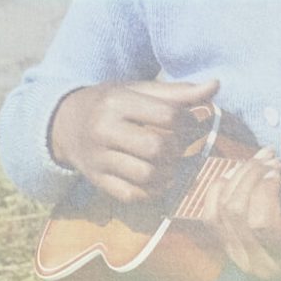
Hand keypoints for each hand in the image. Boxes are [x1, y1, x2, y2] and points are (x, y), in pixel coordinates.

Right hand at [48, 77, 219, 208]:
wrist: (65, 124)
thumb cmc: (111, 104)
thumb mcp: (137, 90)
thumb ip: (176, 92)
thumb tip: (215, 85)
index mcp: (117, 102)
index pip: (167, 115)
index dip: (187, 123)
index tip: (186, 124)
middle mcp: (104, 130)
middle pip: (158, 148)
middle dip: (176, 150)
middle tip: (176, 147)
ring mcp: (99, 159)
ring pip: (147, 175)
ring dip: (167, 173)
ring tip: (168, 164)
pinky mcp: (97, 181)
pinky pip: (133, 195)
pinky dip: (151, 191)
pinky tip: (156, 180)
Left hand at [211, 133, 280, 280]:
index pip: (261, 223)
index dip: (264, 189)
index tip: (278, 170)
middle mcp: (257, 259)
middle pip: (237, 210)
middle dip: (251, 174)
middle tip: (270, 159)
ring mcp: (237, 253)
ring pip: (221, 208)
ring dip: (238, 176)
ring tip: (257, 162)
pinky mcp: (225, 244)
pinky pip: (210, 213)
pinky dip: (220, 188)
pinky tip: (238, 174)